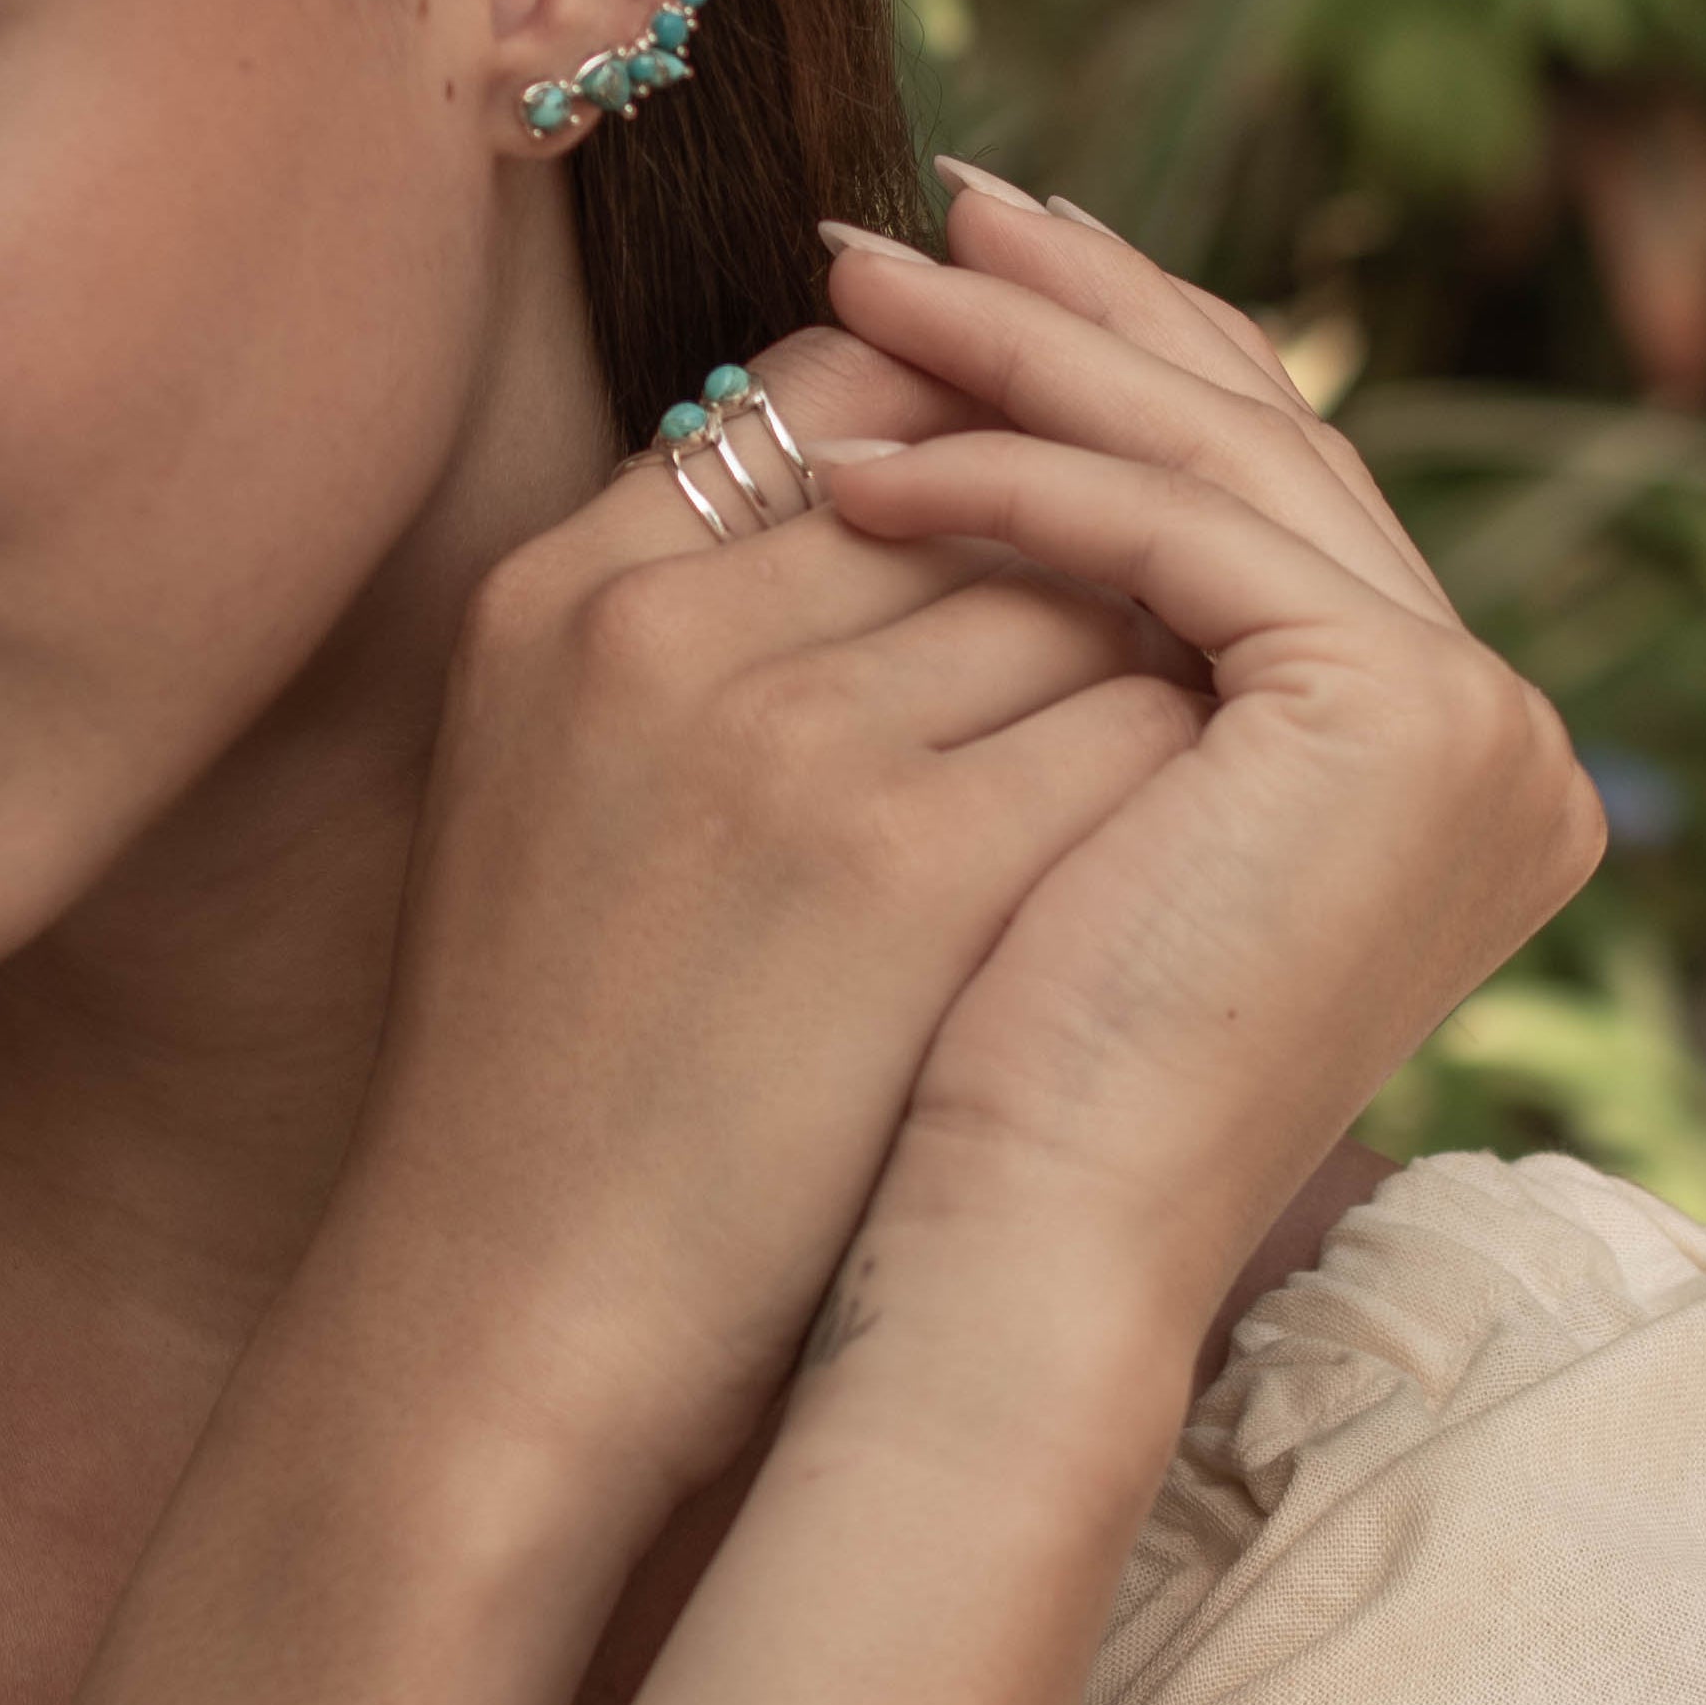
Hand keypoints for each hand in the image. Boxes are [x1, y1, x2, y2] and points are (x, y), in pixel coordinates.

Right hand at [336, 303, 1204, 1521]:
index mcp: (559, 591)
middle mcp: (658, 629)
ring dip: (1154, 655)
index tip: (1043, 518)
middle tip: (1171, 622)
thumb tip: (908, 491)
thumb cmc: (564, 1069)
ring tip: (1193, 746)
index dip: (967, 433)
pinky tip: (1193, 853)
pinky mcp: (910, 868)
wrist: (512, 1316)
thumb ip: (695, 626)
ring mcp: (786, 740)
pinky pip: (1138, 727)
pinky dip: (1188, 779)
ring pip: (1082, 587)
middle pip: (971, 472)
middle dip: (1079, 545)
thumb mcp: (564, 780)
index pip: (827, 388)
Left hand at [814, 189, 1602, 1354]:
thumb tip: (965, 419)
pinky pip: (1176, 536)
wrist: (1006, 1262)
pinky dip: (1012, 475)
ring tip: (854, 270)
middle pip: (1261, 450)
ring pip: (1219, 463)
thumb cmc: (982, 1074)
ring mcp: (1481, 726)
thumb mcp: (1055, 796)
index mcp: (1446, 759)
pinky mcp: (1409, 716)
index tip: (955, 269)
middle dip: (1078, 313)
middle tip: (917, 208)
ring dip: (1026, 350)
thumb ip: (1092, 637)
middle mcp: (1504, 741)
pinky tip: (856, 455)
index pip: (1265, 502)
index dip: (1115, 363)